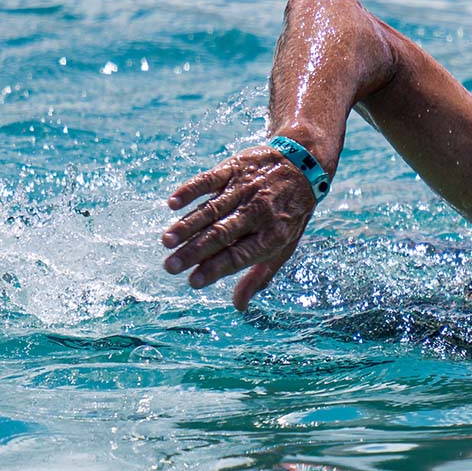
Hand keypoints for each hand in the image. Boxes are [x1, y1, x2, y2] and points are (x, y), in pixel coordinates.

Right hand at [162, 146, 316, 309]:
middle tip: (170, 266)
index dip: (215, 269)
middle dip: (194, 252)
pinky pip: (209, 179)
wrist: (304, 164)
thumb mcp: (284, 246)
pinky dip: (190, 190)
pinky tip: (172, 204)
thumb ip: (260, 276)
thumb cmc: (290, 214)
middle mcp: (258, 212)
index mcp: (272, 236)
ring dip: (187, 225)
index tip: (192, 282)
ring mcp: (245, 189)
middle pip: (222, 234)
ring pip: (212, 209)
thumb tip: (239, 306)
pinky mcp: (233, 168)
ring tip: (167, 241)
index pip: (239, 256)